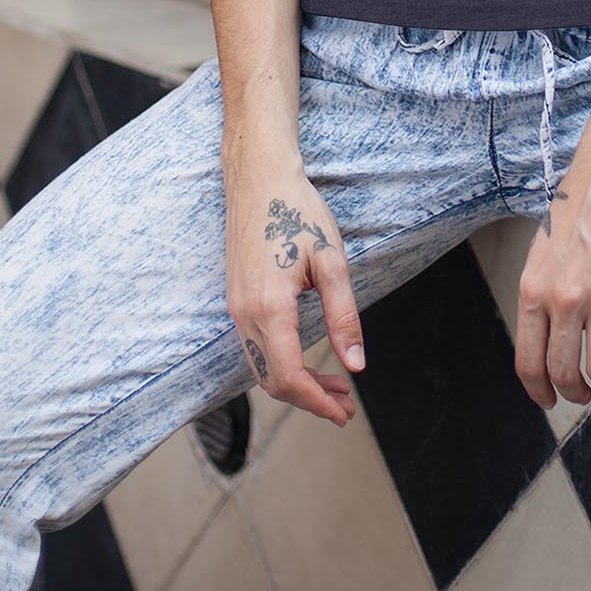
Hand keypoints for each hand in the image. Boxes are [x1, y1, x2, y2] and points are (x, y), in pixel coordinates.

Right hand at [225, 165, 365, 426]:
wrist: (258, 177)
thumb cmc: (297, 211)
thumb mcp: (331, 261)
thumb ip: (343, 316)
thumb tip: (355, 364)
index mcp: (269, 308)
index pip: (289, 378)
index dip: (317, 403)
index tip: (343, 413)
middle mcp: (245, 315)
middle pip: (273, 382)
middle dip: (310, 400)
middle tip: (346, 405)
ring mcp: (236, 309)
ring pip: (262, 368)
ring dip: (296, 383)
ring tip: (334, 385)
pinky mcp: (236, 300)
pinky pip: (255, 349)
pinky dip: (281, 364)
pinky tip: (306, 358)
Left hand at [514, 136, 590, 407]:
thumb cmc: (580, 201)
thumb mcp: (543, 248)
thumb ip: (542, 291)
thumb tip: (545, 332)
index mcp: (534, 287)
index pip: (528, 360)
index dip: (539, 390)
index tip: (549, 399)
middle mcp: (564, 298)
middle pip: (563, 372)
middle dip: (574, 392)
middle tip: (583, 393)